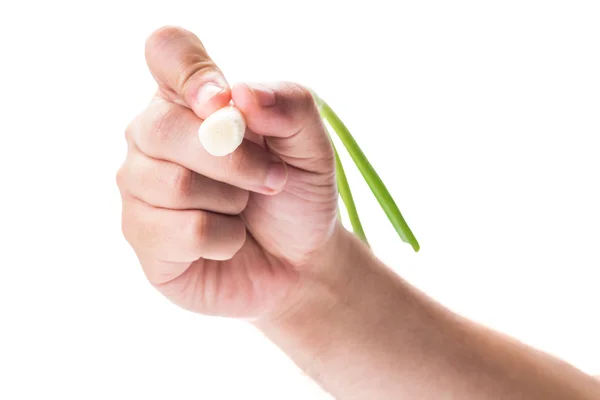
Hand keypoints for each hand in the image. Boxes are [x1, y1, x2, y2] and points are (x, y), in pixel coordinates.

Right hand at [117, 26, 340, 318]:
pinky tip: (227, 240)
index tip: (224, 103)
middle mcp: (152, 136)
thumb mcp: (311, 146)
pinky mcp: (142, 236)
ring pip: (173, 184)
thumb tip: (241, 94)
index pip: (166, 51)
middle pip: (163, 127)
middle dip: (234, 161)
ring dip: (232, 202)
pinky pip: (181, 232)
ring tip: (243, 209)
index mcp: (190, 99)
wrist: (298, 262)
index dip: (190, 72)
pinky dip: (225, 240)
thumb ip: (289, 106)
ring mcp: (140, 187)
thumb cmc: (296, 195)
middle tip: (271, 179)